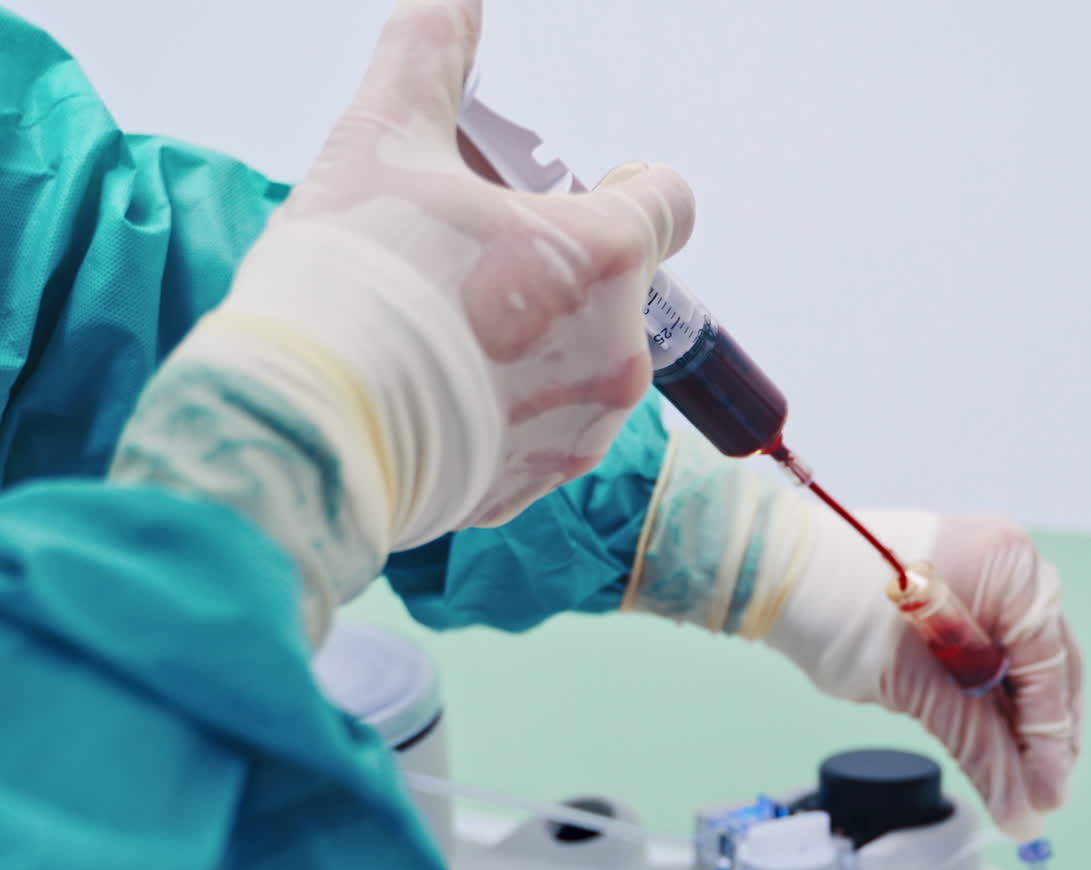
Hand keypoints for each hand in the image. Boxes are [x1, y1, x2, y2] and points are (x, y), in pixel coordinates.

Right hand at [111, 0, 692, 643]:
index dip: (633, 188)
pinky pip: (540, 433)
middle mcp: (617, 351)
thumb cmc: (355, 278)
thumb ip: (431, 56)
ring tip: (449, 342)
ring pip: (579, 368)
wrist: (315, 426)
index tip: (592, 193)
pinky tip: (441, 402)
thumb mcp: (383, 140)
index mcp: (602, 257)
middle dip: (558, 274)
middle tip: (476, 269)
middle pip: (612, 292)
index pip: (669, 202)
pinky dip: (506, 415)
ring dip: (535, 348)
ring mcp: (583, 427)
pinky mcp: (543, 486)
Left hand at [765, 508, 1082, 839]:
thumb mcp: (915, 688)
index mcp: (1012, 568)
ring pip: (1018, 663)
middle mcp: (1010, 563)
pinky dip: (988, 697)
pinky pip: (989, 651)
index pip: (1051, 669)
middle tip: (1038, 798)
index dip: (1052, 742)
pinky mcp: (953, 594)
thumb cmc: (836, 610)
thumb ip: (978, 748)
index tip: (1048, 797)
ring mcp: (983, 573)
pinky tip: (992, 741)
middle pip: (1046, 665)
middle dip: (1040, 735)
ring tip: (1017, 783)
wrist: (774, 574)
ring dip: (1015, 721)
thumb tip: (1022, 811)